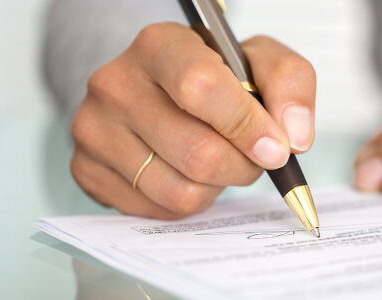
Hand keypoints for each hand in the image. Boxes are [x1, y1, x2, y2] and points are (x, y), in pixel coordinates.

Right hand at [70, 23, 315, 218]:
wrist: (157, 89)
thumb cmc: (213, 75)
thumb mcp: (257, 61)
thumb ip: (289, 83)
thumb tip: (294, 137)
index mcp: (159, 45)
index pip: (201, 88)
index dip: (246, 126)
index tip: (275, 148)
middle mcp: (115, 83)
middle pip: (197, 152)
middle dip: (242, 166)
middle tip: (252, 156)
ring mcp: (93, 129)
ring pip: (180, 190)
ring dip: (217, 186)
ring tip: (216, 160)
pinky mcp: (87, 169)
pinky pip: (158, 209)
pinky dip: (188, 200)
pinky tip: (186, 172)